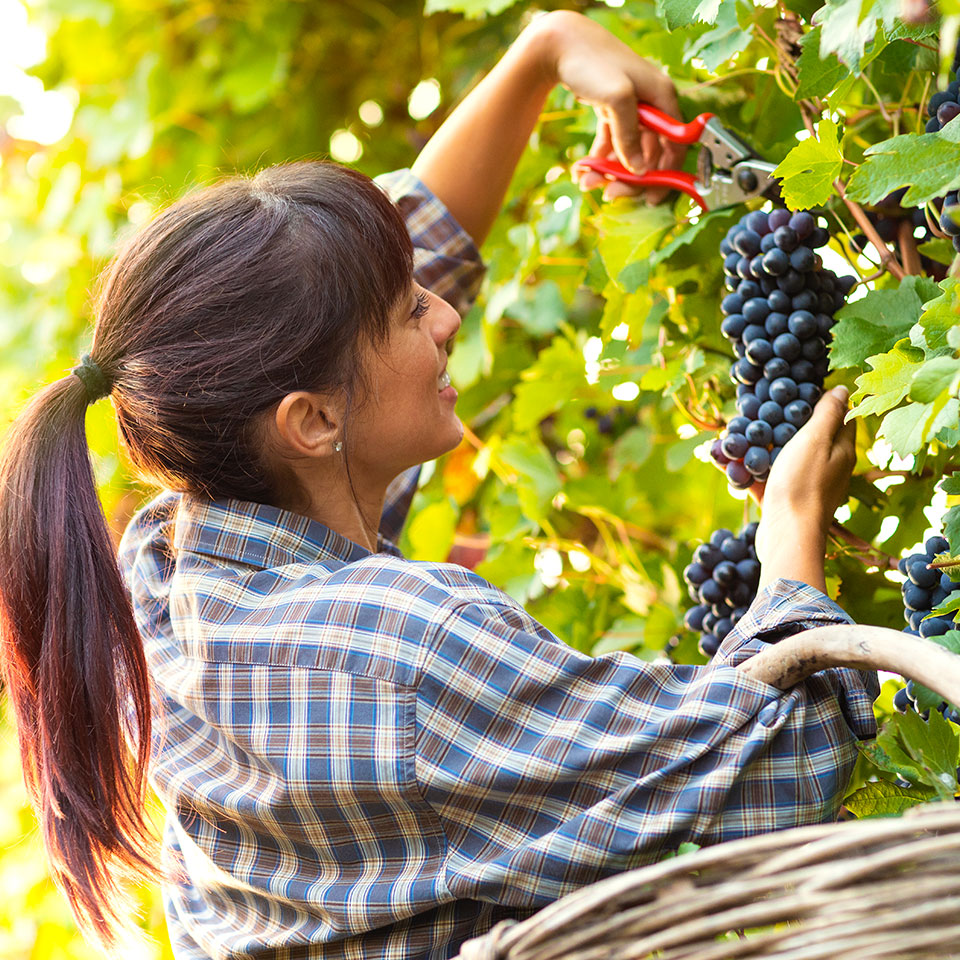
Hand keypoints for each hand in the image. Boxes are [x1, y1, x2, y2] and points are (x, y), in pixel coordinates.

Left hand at [532, 11, 684, 203]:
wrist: (561, 44)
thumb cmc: (593, 62)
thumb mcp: (618, 99)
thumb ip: (630, 136)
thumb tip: (639, 170)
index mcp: (663, 99)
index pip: (675, 145)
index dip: (667, 174)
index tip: (652, 197)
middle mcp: (651, 106)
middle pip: (649, 154)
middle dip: (631, 178)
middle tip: (611, 194)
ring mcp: (631, 110)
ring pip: (627, 153)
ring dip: (610, 172)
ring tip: (588, 182)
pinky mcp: (612, 112)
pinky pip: (611, 145)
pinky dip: (599, 160)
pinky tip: (583, 171)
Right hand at [754, 386, 856, 590]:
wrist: (786, 536)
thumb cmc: (803, 485)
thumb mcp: (815, 440)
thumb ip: (828, 414)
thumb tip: (843, 389)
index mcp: (840, 450)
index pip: (840, 416)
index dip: (822, 399)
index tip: (798, 389)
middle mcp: (825, 467)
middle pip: (807, 435)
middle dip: (784, 421)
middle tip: (762, 406)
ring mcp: (802, 484)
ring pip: (781, 457)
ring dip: (760, 445)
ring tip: (736, 431)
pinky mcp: (781, 499)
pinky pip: (762, 478)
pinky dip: (746, 469)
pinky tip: (723, 460)